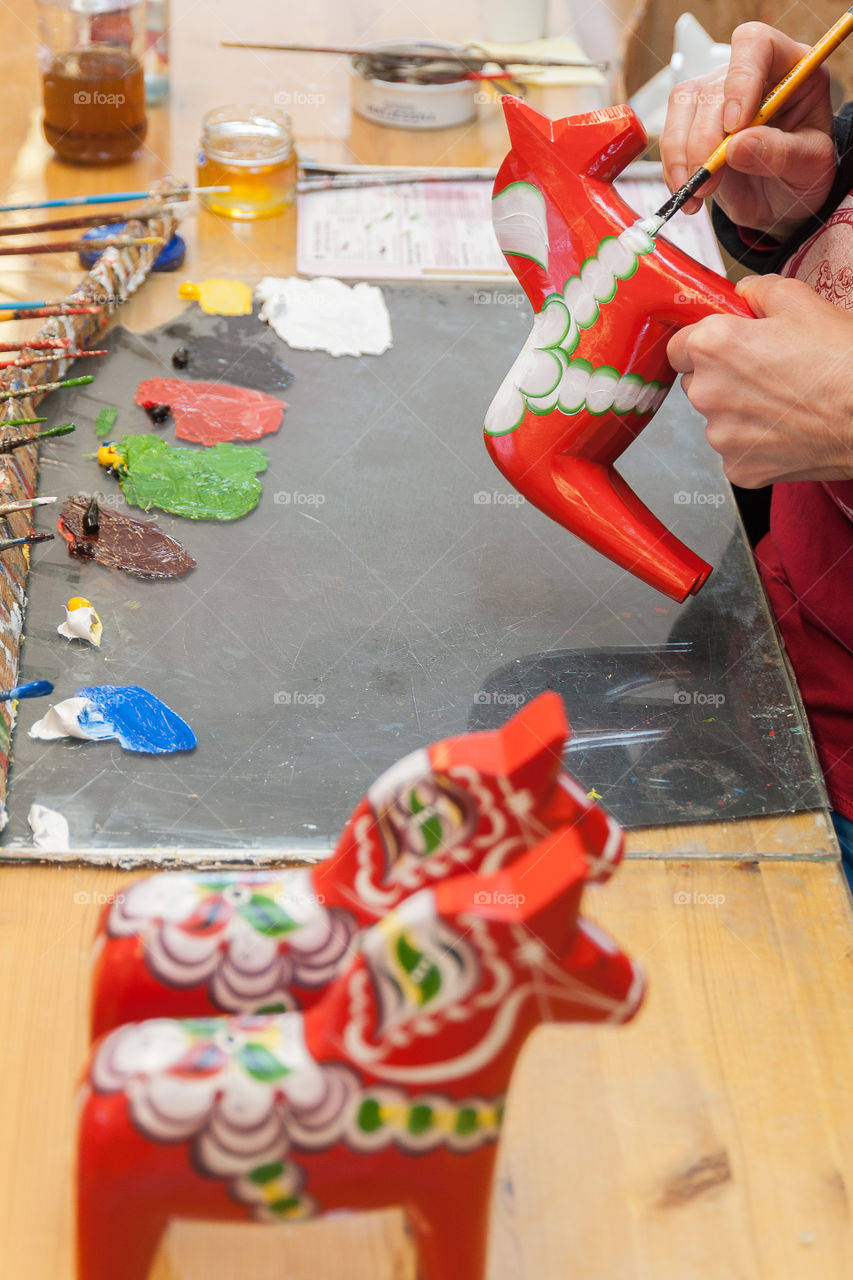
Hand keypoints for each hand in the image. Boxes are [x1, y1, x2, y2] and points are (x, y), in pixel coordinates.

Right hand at [660, 22, 835, 239]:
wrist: (784, 199)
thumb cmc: (804, 173)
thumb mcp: (810, 166)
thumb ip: (782, 152)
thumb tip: (737, 146)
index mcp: (789, 70)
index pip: (756, 47)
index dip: (741, 79)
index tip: (735, 125)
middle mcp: (749, 76)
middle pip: (712, 88)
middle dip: (704, 139)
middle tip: (709, 179)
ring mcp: (717, 98)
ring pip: (683, 106)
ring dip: (681, 155)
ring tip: (696, 192)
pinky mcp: (693, 124)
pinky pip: (670, 137)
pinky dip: (673, 170)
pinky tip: (688, 194)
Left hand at [667, 274, 852, 486]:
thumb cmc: (842, 360)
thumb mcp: (801, 301)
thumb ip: (758, 291)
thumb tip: (743, 293)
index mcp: (713, 347)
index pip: (678, 347)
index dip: (702, 344)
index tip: (722, 347)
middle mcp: (707, 394)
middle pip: (696, 384)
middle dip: (721, 377)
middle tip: (764, 373)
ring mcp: (721, 437)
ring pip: (716, 419)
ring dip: (738, 411)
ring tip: (782, 402)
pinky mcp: (739, 467)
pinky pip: (736, 450)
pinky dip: (755, 442)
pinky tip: (785, 428)